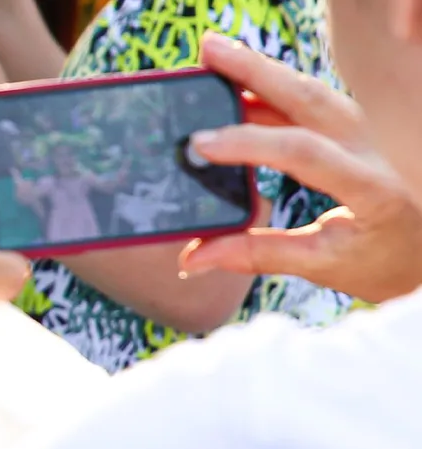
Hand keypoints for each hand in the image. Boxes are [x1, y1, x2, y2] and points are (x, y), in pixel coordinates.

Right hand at [180, 33, 421, 303]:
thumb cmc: (384, 262)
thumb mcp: (324, 265)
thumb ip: (259, 255)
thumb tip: (195, 256)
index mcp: (372, 187)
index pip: (303, 153)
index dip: (249, 144)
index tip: (201, 144)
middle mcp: (377, 148)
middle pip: (310, 98)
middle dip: (254, 71)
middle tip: (207, 51)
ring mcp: (372, 130)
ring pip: (313, 91)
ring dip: (263, 71)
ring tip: (216, 56)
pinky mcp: (362, 126)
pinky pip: (316, 100)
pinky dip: (276, 88)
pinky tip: (243, 83)